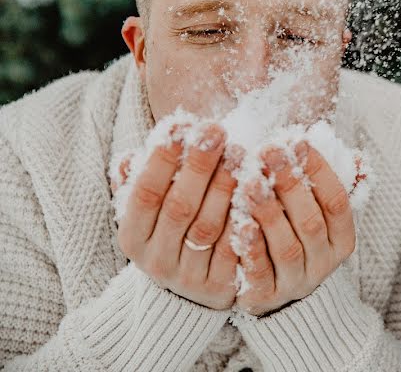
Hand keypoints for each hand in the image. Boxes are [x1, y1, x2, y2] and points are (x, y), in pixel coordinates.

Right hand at [115, 123, 240, 309]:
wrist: (189, 290)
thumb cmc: (173, 229)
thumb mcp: (151, 210)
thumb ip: (141, 183)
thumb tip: (129, 157)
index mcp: (133, 237)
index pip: (144, 194)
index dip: (162, 159)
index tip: (182, 123)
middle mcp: (156, 260)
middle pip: (179, 208)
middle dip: (198, 166)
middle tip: (217, 131)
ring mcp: (188, 277)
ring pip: (207, 228)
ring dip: (225, 186)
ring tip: (240, 152)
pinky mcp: (219, 288)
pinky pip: (234, 250)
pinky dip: (245, 218)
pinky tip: (257, 189)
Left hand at [235, 141, 355, 315]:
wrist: (268, 291)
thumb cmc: (291, 235)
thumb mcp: (313, 211)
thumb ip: (326, 185)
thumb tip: (358, 159)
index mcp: (341, 238)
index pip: (337, 200)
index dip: (318, 170)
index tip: (296, 141)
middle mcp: (323, 262)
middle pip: (311, 221)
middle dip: (290, 183)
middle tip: (268, 151)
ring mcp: (295, 282)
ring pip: (287, 246)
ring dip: (269, 212)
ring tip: (249, 181)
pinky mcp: (265, 297)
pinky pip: (259, 272)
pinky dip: (251, 247)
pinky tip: (239, 223)